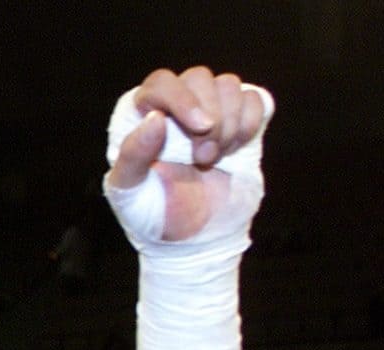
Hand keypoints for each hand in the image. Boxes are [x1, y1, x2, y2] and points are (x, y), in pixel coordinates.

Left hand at [107, 66, 268, 241]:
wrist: (193, 236)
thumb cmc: (153, 214)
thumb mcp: (129, 191)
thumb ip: (133, 155)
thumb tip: (155, 117)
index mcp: (140, 117)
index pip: (161, 83)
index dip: (183, 98)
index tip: (201, 127)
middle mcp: (173, 106)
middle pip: (199, 77)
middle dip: (209, 119)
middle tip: (204, 158)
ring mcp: (208, 110)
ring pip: (228, 84)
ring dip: (228, 123)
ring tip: (214, 158)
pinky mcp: (238, 119)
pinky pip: (253, 97)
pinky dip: (250, 122)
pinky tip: (235, 149)